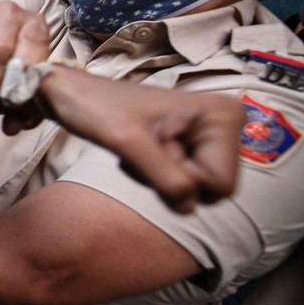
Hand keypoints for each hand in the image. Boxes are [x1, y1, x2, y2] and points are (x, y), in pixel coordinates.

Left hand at [39, 68, 244, 212]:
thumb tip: (190, 209)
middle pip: (213, 189)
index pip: (220, 184)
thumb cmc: (99, 109)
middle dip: (172, 179)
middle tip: (144, 150)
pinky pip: (184, 182)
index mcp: (223, 116)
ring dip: (161, 178)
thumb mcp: (129, 143)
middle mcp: (226, 124)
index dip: (182, 179)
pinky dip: (157, 175)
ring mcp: (211, 134)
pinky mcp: (194, 143)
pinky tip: (142, 151)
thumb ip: (164, 177)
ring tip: (140, 149)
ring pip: (196, 189)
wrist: (77, 95)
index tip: (153, 147)